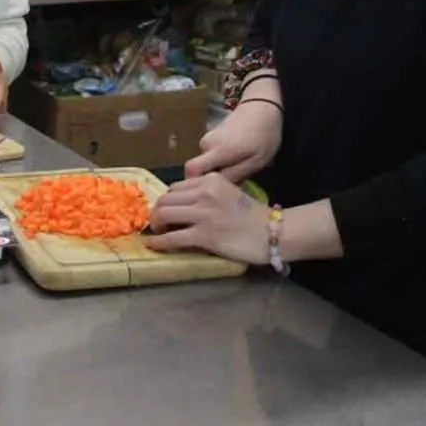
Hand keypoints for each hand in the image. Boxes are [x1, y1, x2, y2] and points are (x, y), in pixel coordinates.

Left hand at [145, 173, 270, 265]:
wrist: (272, 233)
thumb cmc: (252, 216)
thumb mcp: (229, 193)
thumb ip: (207, 194)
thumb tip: (182, 204)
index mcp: (211, 180)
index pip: (176, 187)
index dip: (167, 200)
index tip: (166, 211)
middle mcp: (204, 192)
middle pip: (166, 199)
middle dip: (157, 212)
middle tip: (158, 223)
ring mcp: (204, 214)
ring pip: (164, 215)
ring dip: (155, 225)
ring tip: (156, 233)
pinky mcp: (204, 235)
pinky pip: (172, 238)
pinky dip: (158, 242)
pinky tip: (153, 245)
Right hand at [185, 96, 281, 181]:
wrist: (262, 106)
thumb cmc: (264, 135)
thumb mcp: (256, 161)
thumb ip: (235, 175)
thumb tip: (218, 187)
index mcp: (218, 150)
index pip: (191, 169)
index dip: (194, 183)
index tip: (208, 191)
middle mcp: (206, 144)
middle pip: (199, 169)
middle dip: (212, 178)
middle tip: (232, 181)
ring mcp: (207, 138)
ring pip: (205, 162)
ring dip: (217, 169)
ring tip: (237, 168)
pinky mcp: (210, 136)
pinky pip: (209, 155)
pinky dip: (219, 160)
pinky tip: (235, 158)